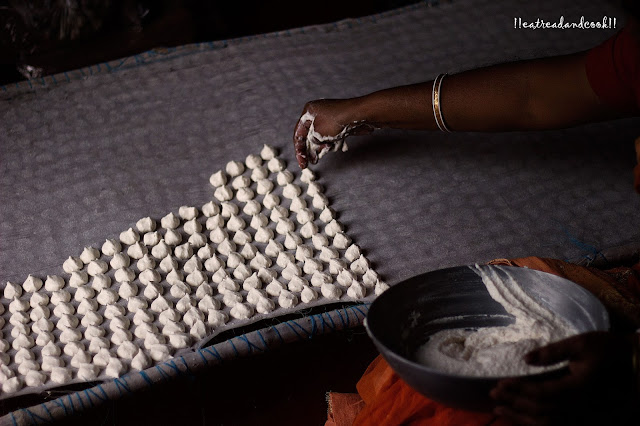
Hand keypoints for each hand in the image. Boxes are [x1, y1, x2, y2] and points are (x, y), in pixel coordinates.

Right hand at [293, 99, 373, 168]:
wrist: (360, 115)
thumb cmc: (337, 122)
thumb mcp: (318, 134)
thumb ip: (312, 141)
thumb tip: (314, 143)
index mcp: (309, 111)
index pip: (299, 133)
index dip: (299, 150)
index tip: (302, 163)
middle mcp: (318, 113)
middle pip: (310, 135)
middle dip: (310, 150)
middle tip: (311, 163)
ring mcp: (330, 118)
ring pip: (322, 137)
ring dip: (323, 147)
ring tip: (326, 153)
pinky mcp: (340, 123)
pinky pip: (332, 136)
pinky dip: (333, 143)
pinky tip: (338, 147)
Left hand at [490, 332, 637, 424]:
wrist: (632, 364)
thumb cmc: (607, 349)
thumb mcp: (581, 343)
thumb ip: (553, 351)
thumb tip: (526, 359)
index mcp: (578, 389)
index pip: (541, 393)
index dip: (519, 390)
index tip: (500, 384)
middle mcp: (579, 406)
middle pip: (540, 411)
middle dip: (514, 403)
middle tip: (493, 395)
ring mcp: (582, 415)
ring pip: (547, 423)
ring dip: (521, 417)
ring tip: (499, 410)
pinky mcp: (583, 417)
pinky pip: (556, 425)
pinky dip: (535, 423)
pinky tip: (521, 418)